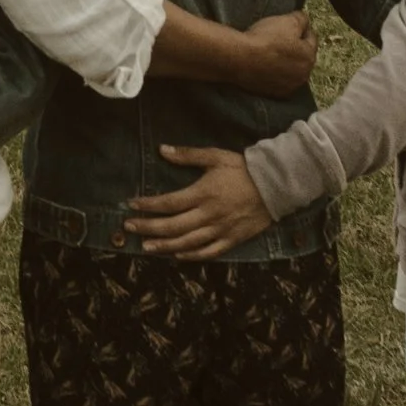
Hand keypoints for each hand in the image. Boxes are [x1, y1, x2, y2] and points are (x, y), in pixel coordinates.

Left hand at [124, 145, 270, 254]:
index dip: (148, 206)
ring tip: (146, 247)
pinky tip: (177, 255)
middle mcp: (209, 215)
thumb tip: (161, 150)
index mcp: (203, 193)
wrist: (275, 185)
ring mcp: (221, 229)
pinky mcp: (233, 239)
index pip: (168, 203)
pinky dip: (191, 256)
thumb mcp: (215, 156)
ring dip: (164, 246)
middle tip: (129, 227)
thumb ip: (187, 155)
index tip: (130, 205)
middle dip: (148, 227)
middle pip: (173, 226)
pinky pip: (209, 252)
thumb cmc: (243, 168)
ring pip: (187, 243)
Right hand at [230, 10, 317, 98]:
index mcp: (309, 57)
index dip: (301, 28)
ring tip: (270, 52)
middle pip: (301, 57)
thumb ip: (302, 19)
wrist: (240, 59)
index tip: (291, 24)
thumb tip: (304, 21)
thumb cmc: (265, 39)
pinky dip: (273, 73)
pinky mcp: (273, 94)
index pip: (311, 38)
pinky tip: (263, 64)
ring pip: (290, 70)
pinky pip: (277, 80)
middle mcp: (303, 76)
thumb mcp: (288, 20)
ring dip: (284, 62)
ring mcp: (288, 87)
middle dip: (294, 47)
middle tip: (279, 38)